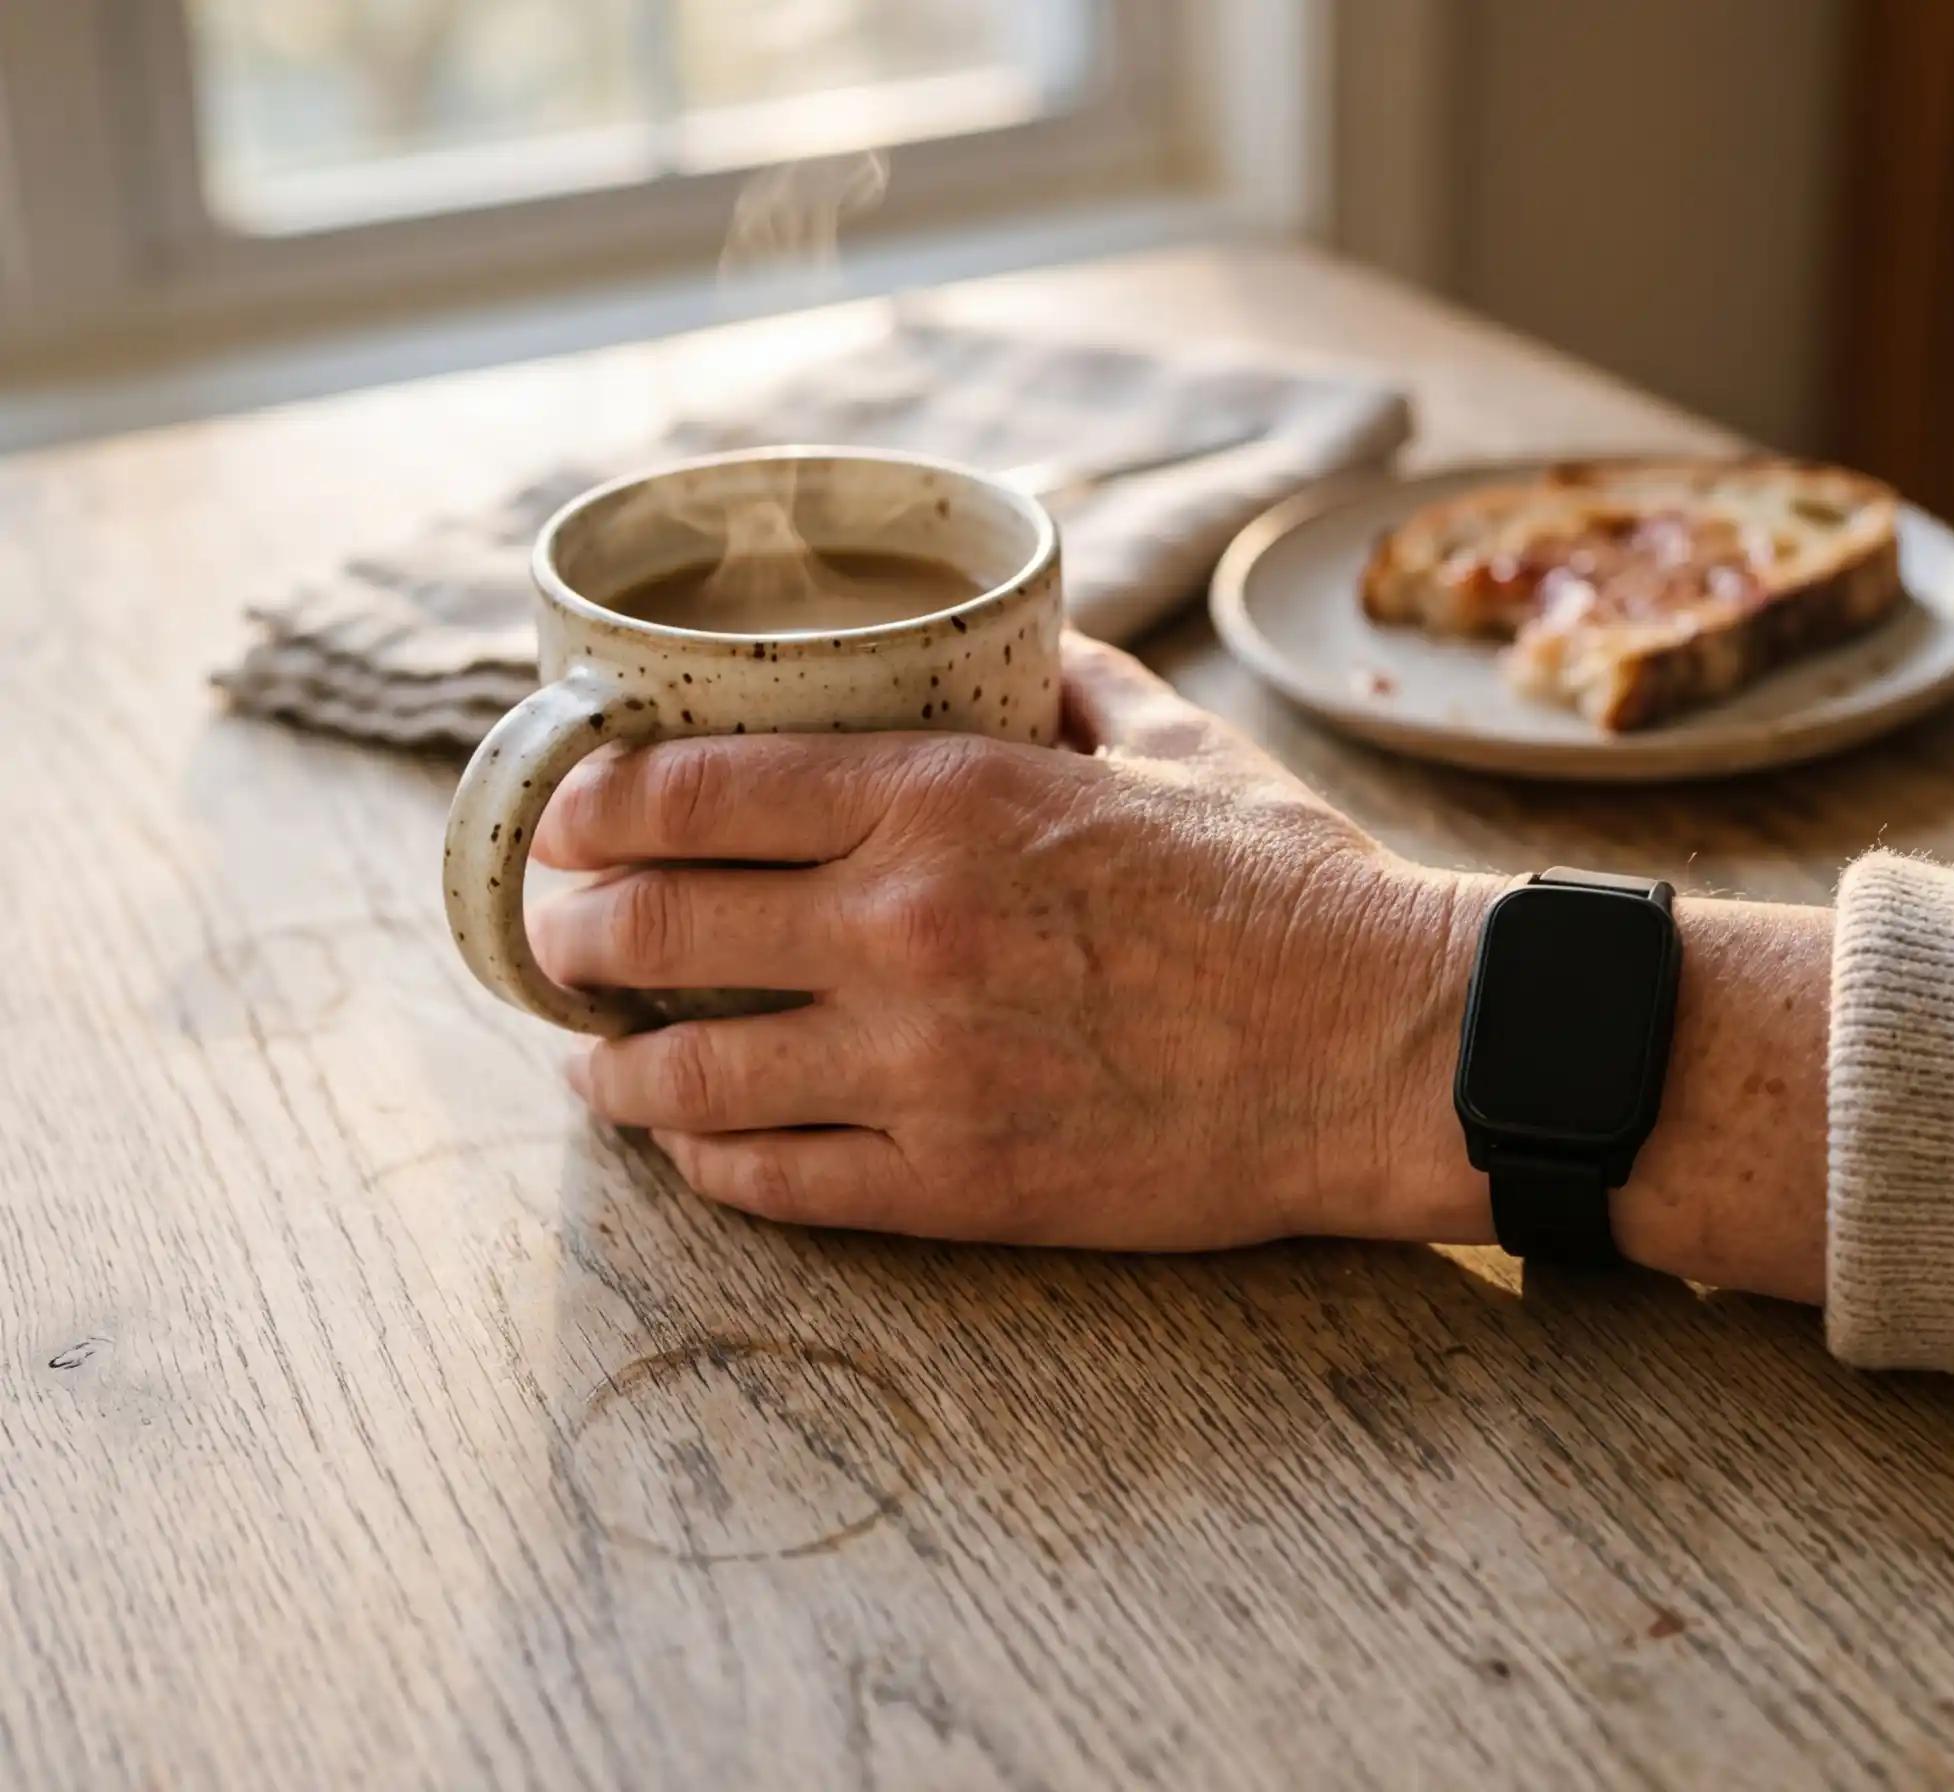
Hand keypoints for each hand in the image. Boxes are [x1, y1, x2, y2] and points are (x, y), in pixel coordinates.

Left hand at [527, 634, 1500, 1249]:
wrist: (1386, 1049)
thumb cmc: (1291, 891)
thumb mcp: (1175, 748)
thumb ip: (1066, 687)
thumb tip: (1012, 647)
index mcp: (946, 801)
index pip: (688, 790)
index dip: (588, 806)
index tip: (562, 817)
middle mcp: (905, 929)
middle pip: (649, 929)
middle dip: (570, 934)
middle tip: (559, 940)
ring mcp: (922, 1069)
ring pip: (685, 1078)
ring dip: (610, 1070)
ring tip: (596, 1066)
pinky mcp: (958, 1186)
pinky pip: (774, 1182)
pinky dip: (708, 1161)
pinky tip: (694, 1145)